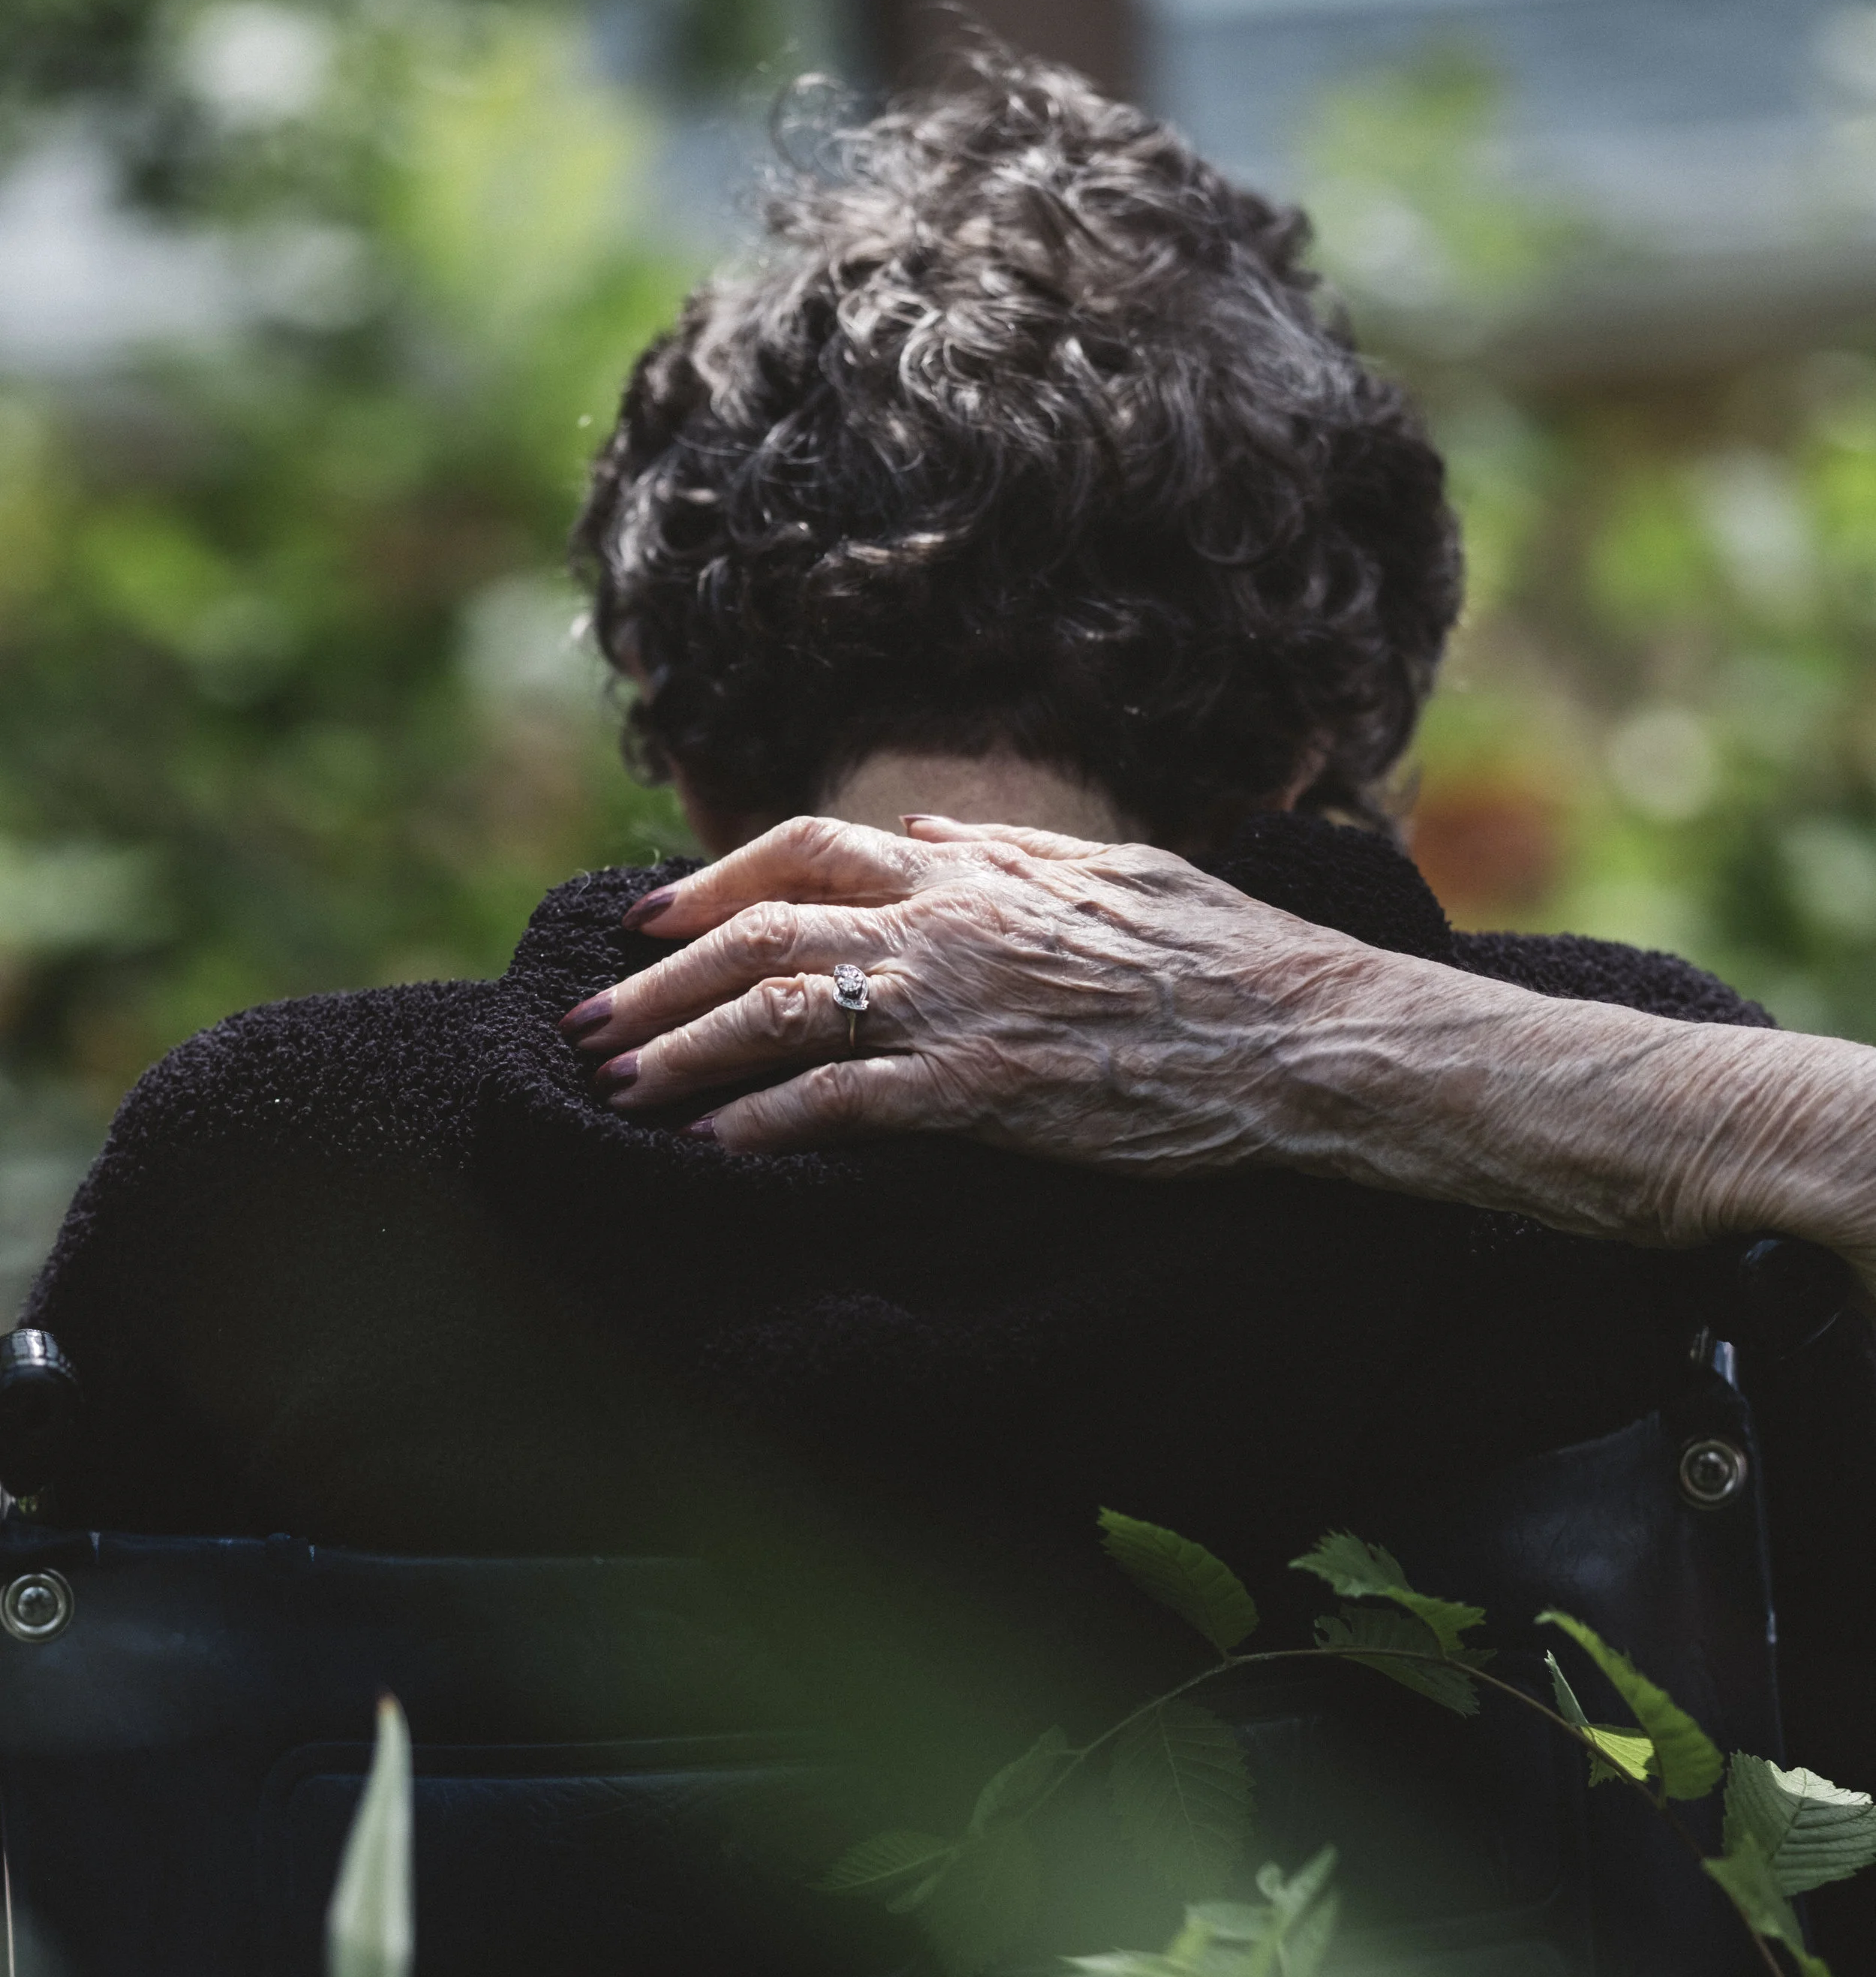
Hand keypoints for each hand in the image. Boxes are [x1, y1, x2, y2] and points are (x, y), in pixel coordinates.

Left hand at [557, 812, 1373, 1171]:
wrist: (1299, 1034)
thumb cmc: (1224, 955)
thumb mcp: (1111, 872)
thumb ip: (1000, 849)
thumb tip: (914, 828)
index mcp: (972, 869)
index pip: (805, 852)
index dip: (711, 884)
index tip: (648, 921)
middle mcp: (947, 926)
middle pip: (759, 936)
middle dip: (658, 982)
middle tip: (588, 1023)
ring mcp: (958, 1008)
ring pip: (777, 1015)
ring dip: (682, 1053)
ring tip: (617, 1090)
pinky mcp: (982, 1093)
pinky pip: (843, 1102)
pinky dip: (767, 1123)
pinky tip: (716, 1148)